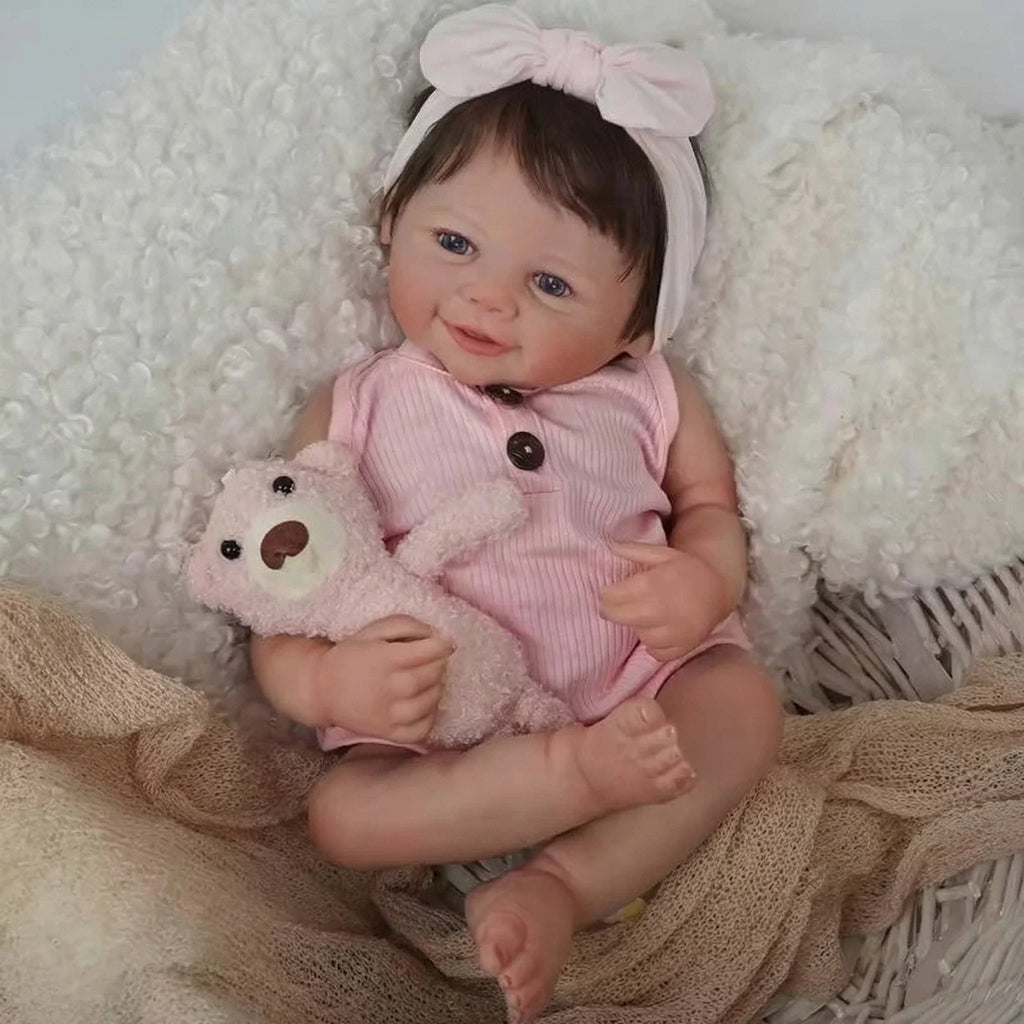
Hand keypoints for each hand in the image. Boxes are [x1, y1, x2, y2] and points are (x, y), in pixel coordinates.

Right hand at [313, 616, 452, 743]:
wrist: (322, 689)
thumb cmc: (351, 656)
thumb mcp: (373, 630)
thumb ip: (405, 625)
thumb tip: (435, 634)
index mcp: (386, 659)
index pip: (432, 651)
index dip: (443, 644)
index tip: (442, 643)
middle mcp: (390, 688)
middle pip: (433, 675)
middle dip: (439, 664)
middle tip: (432, 660)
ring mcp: (389, 714)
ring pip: (431, 701)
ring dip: (437, 687)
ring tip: (427, 680)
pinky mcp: (388, 733)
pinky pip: (422, 728)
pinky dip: (430, 716)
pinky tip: (422, 704)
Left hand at [600, 542, 726, 660]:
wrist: (718, 587)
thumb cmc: (686, 568)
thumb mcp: (661, 553)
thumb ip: (635, 550)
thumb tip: (611, 546)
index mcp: (653, 584)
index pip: (613, 596)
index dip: (606, 594)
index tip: (607, 592)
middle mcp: (662, 610)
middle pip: (620, 617)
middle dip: (612, 610)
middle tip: (614, 606)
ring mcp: (674, 631)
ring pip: (640, 635)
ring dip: (638, 626)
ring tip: (643, 615)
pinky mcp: (683, 646)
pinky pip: (657, 652)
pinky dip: (655, 644)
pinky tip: (658, 630)